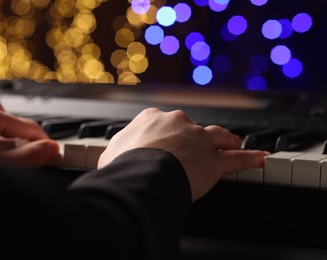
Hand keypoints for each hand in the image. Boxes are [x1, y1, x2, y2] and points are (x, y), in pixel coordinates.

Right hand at [98, 108, 267, 201]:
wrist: (141, 174)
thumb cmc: (124, 165)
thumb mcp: (111, 154)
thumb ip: (116, 151)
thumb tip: (112, 157)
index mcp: (153, 118)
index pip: (162, 120)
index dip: (166, 132)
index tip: (166, 139)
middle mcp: (178, 123)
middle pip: (193, 127)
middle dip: (196, 136)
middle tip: (197, 147)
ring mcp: (199, 140)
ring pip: (219, 136)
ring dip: (226, 140)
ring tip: (233, 143)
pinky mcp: (214, 161)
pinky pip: (238, 159)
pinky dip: (250, 158)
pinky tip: (260, 159)